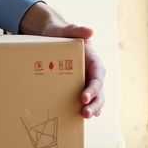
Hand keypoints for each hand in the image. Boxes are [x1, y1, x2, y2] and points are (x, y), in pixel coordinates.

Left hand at [19, 3, 105, 118]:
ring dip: (91, 108)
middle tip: (86, 113)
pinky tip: (79, 118)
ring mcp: (84, 80)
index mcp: (92, 59)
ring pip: (93, 97)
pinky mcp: (75, 85)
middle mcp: (91, 72)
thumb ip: (76, 29)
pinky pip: (83, 98)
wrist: (49, 37)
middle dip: (95, 103)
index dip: (94, 87)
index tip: (84, 97)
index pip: (98, 75)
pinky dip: (84, 107)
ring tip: (83, 117)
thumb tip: (90, 30)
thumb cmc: (58, 33)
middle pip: (98, 90)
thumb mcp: (64, 30)